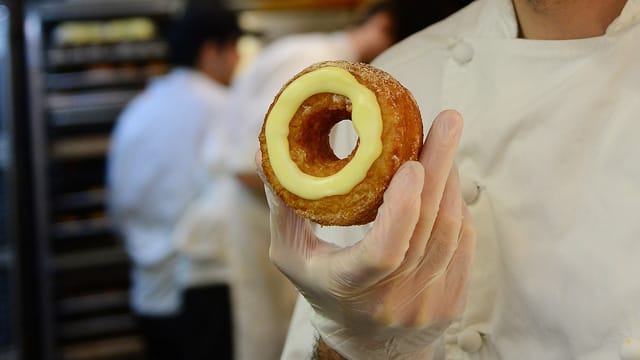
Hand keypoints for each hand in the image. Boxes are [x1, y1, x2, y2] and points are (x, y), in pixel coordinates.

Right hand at [259, 110, 475, 358]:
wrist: (367, 346)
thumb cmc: (324, 291)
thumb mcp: (293, 256)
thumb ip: (283, 207)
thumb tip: (264, 153)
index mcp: (349, 287)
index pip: (384, 252)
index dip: (402, 209)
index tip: (410, 165)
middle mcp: (392, 300)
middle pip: (429, 230)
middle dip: (441, 167)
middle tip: (448, 120)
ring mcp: (427, 304)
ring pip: (451, 232)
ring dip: (451, 181)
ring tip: (445, 141)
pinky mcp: (451, 301)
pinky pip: (464, 244)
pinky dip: (458, 206)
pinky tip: (448, 181)